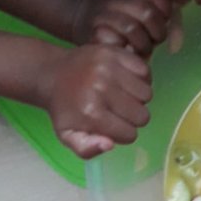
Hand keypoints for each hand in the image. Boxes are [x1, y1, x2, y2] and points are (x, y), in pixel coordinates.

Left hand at [40, 44, 153, 158]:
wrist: (53, 74)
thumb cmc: (65, 110)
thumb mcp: (67, 136)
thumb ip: (86, 149)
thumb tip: (109, 144)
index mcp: (91, 113)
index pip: (130, 135)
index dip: (123, 134)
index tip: (113, 126)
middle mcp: (102, 88)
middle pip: (142, 116)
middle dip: (133, 118)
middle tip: (118, 111)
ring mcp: (110, 68)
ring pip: (147, 94)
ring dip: (138, 99)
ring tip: (123, 96)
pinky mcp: (116, 52)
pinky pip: (146, 72)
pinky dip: (141, 80)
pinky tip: (127, 82)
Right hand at [71, 0, 171, 54]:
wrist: (78, 12)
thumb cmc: (116, 14)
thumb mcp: (136, 4)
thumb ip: (158, 12)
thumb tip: (177, 40)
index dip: (165, 11)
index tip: (163, 21)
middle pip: (147, 13)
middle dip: (157, 32)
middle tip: (154, 40)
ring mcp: (103, 13)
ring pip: (132, 29)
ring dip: (143, 45)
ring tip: (142, 50)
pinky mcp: (95, 31)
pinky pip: (117, 42)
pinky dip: (126, 49)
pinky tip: (128, 51)